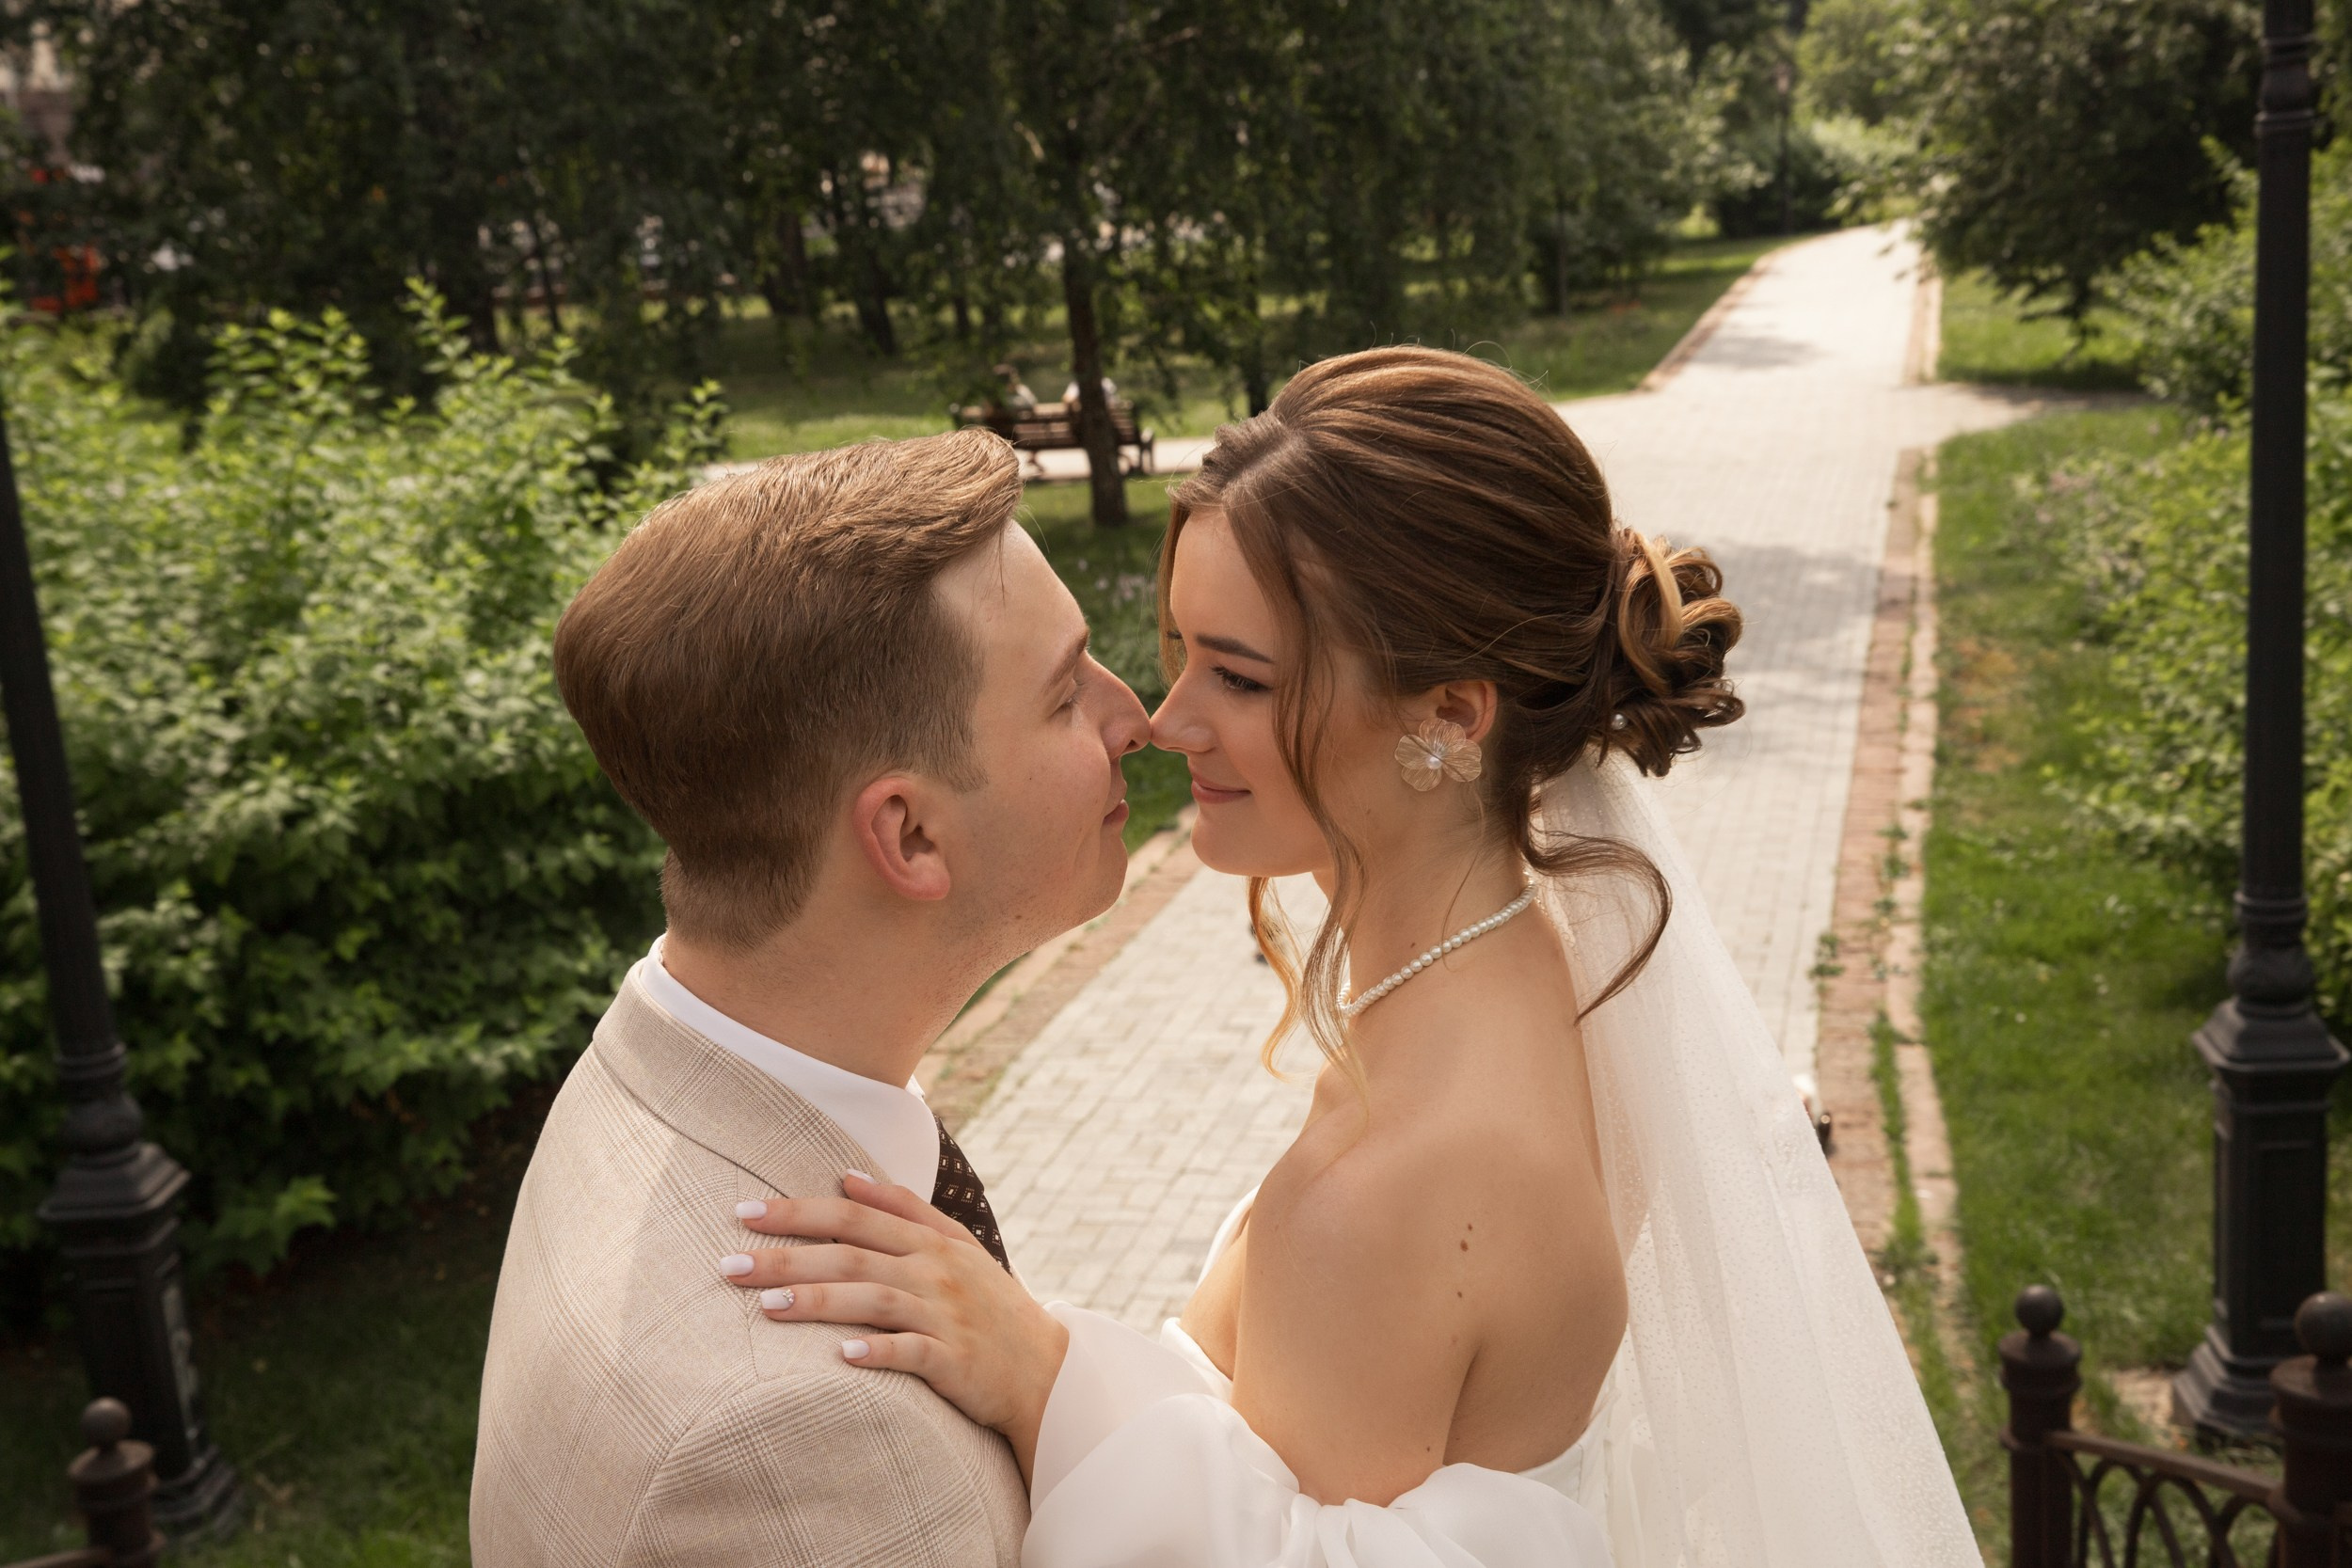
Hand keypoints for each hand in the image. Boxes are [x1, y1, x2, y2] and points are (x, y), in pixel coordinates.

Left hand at [719, 1173, 1068, 1481]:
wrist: (1045, 1368)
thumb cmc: (989, 1303)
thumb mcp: (956, 1245)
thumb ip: (904, 1209)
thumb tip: (847, 1177)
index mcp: (930, 1241)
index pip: (854, 1216)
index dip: (798, 1211)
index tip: (744, 1212)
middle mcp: (935, 1272)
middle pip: (852, 1255)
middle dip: (788, 1256)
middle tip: (728, 1263)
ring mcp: (946, 1316)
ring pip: (873, 1300)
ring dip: (819, 1300)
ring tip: (767, 1304)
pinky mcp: (955, 1362)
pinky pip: (912, 1354)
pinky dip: (878, 1351)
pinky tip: (841, 1356)